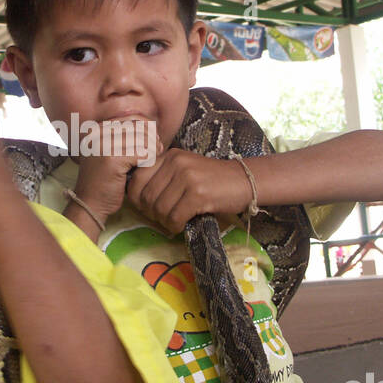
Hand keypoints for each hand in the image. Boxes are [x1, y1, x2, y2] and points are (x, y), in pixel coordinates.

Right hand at [72, 119, 161, 224]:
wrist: (90, 204)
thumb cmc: (104, 181)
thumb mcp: (110, 153)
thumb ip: (124, 138)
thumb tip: (152, 126)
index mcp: (96, 129)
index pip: (131, 117)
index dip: (146, 127)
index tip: (153, 140)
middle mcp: (97, 133)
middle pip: (138, 127)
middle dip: (152, 138)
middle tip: (157, 150)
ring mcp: (103, 144)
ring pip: (142, 139)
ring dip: (152, 150)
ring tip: (153, 159)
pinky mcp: (112, 158)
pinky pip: (142, 153)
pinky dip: (148, 160)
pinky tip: (145, 167)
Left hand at [126, 149, 253, 235]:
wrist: (245, 181)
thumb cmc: (213, 181)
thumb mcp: (185, 170)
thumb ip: (163, 178)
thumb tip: (137, 199)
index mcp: (169, 156)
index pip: (137, 179)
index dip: (137, 199)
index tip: (147, 209)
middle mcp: (176, 162)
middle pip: (146, 197)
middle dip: (151, 214)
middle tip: (162, 219)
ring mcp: (187, 177)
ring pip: (159, 209)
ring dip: (164, 222)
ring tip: (173, 222)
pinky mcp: (198, 193)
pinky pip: (174, 217)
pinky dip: (175, 226)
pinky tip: (181, 225)